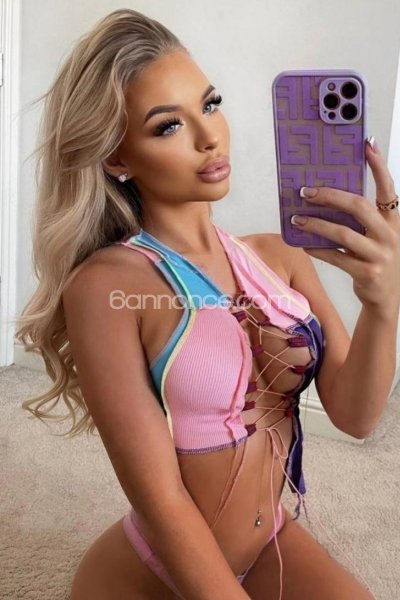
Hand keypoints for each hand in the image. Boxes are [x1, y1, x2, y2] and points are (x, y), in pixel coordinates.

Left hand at [291, 138, 399, 315]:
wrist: (386, 299)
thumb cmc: (376, 260)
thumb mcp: (376, 237)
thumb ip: (360, 220)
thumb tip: (326, 199)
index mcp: (393, 220)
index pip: (388, 188)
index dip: (378, 166)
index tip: (367, 144)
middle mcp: (390, 235)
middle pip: (359, 207)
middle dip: (330, 196)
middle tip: (306, 191)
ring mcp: (380, 255)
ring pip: (343, 234)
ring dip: (316, 225)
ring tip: (297, 219)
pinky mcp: (367, 273)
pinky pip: (336, 258)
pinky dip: (318, 249)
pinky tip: (303, 243)